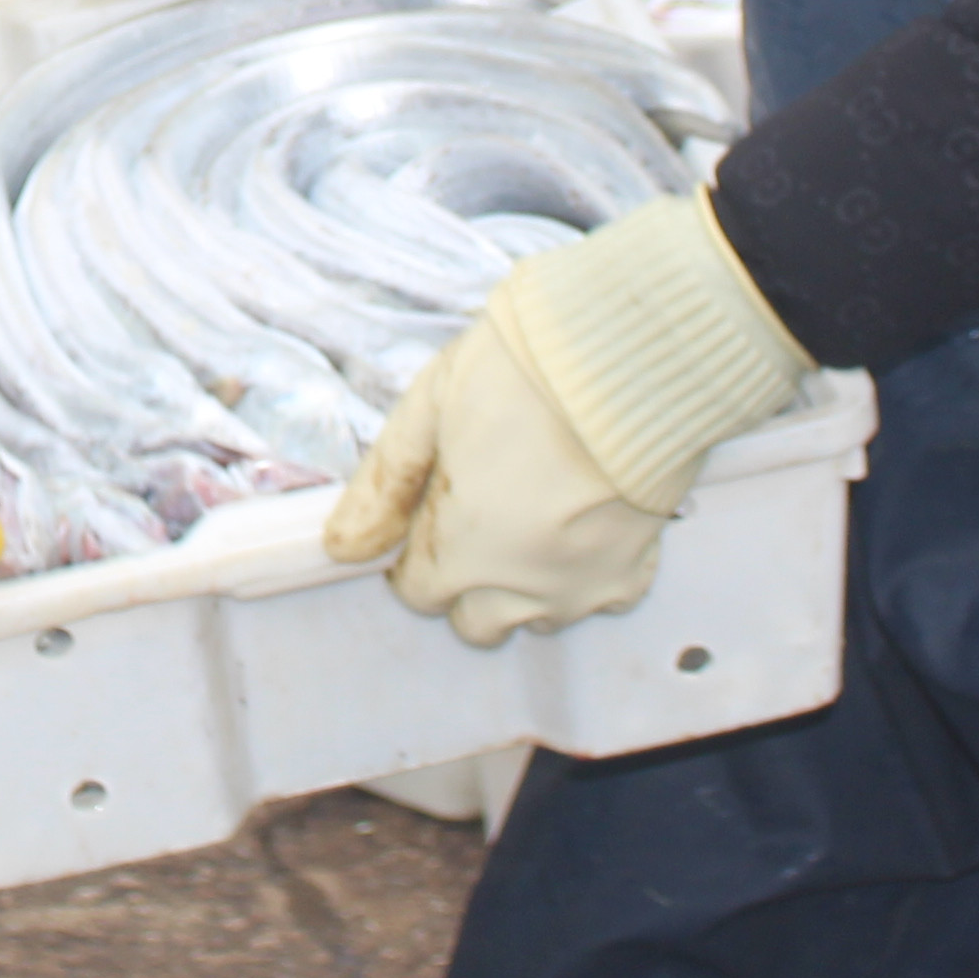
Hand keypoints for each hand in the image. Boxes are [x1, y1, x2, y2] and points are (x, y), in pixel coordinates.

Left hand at [327, 196, 811, 643]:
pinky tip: (578, 521)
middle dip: (463, 582)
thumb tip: (343, 546)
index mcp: (462, 552)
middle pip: (476, 624)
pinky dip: (582, 575)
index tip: (426, 515)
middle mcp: (523, 587)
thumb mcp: (430, 409)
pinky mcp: (635, 566)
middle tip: (474, 518)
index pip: (418, 594)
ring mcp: (584, 585)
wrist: (634, 353)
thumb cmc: (527, 371)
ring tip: (528, 516)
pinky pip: (597, 599)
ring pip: (536, 620)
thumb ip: (384, 486)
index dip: (413, 555)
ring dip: (521, 587)